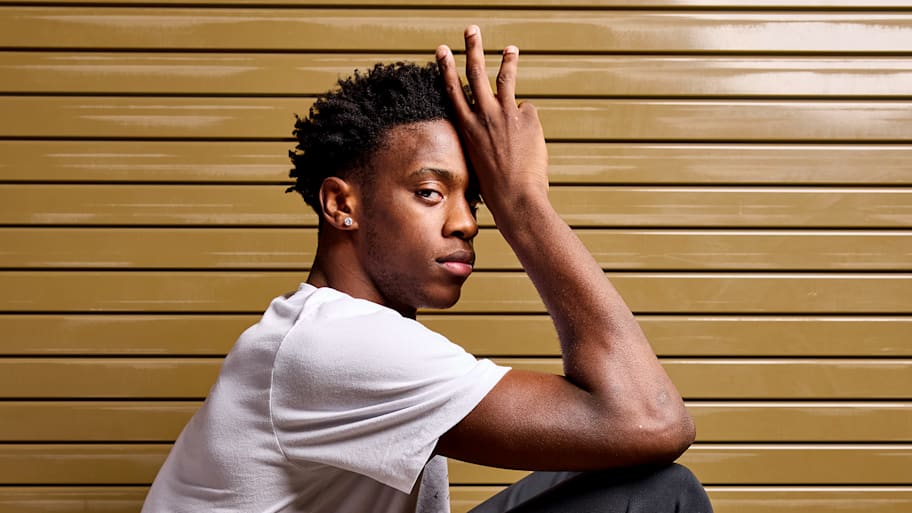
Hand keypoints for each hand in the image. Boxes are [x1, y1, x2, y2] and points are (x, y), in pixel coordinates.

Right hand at [436, 26, 548, 218]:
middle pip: (477, 73)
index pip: (453, 90)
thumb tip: (501, 120)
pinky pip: (528, 112)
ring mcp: (507, 114)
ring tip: (511, 49)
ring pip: (506, 80)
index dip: (447, 68)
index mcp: (467, 127)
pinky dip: (528, 123)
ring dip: (508, 61)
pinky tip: (528, 142)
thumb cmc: (494, 187)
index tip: (442, 50)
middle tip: (471, 30)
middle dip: (473, 49)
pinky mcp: (528, 118)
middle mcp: (484, 115)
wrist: (515, 198)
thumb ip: (484, 134)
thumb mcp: (478, 158)